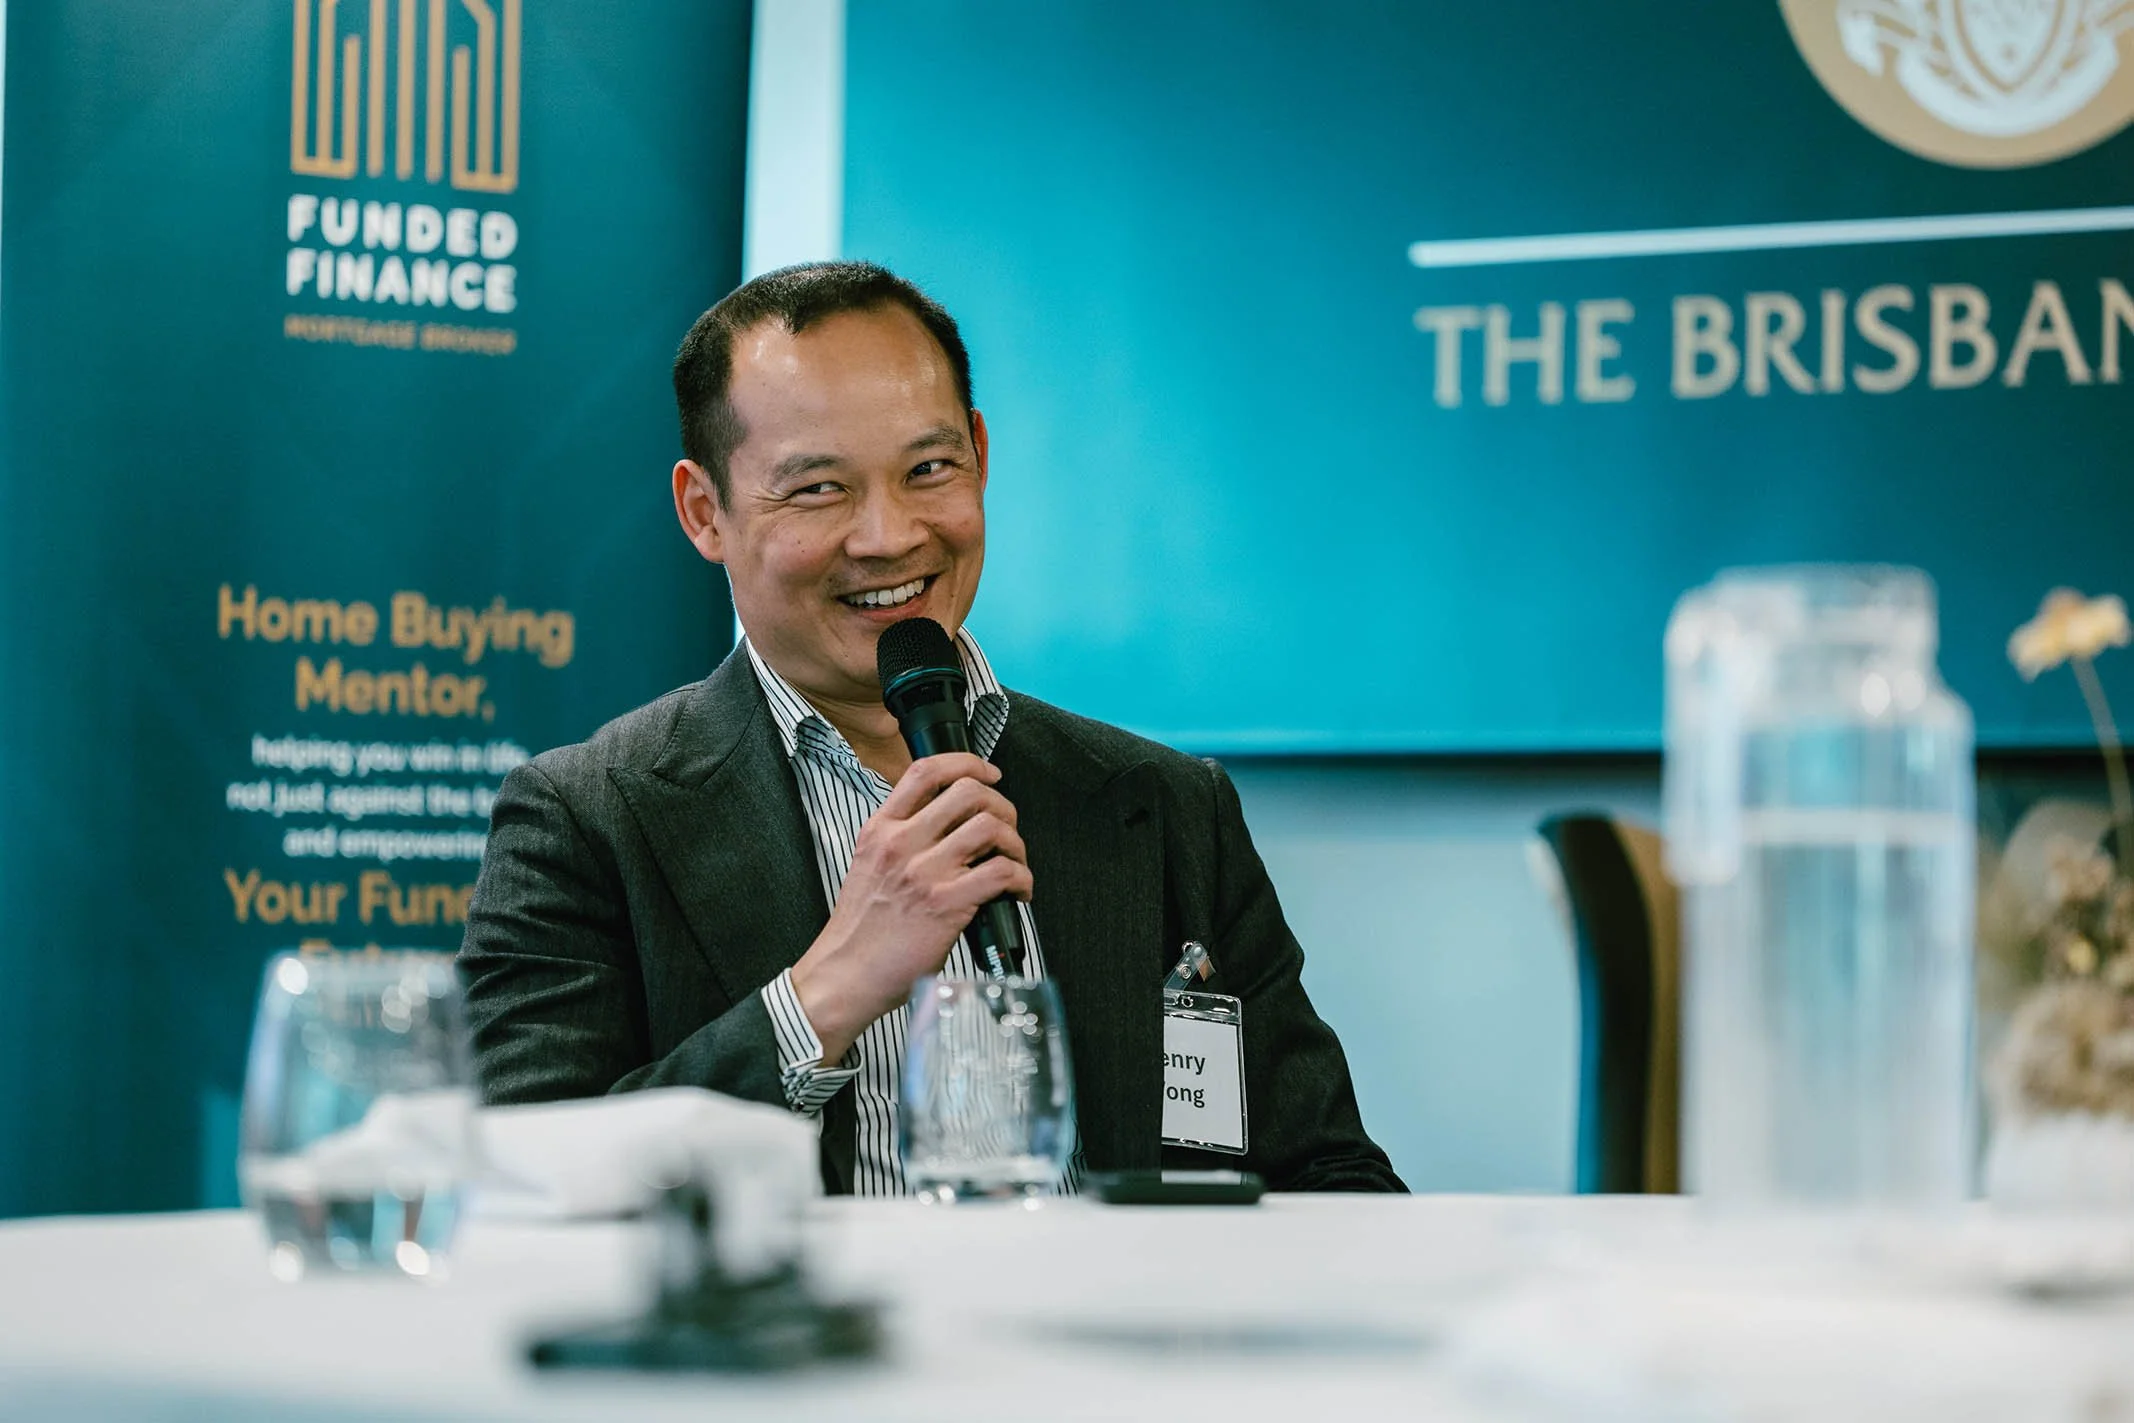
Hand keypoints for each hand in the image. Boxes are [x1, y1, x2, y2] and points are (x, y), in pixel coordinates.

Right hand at [789, 753, 1029, 1061]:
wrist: (845, 975)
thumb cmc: (860, 930)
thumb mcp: (868, 866)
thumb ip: (901, 840)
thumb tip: (950, 827)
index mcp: (880, 830)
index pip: (925, 771)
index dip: (967, 763)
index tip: (989, 773)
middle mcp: (901, 844)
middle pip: (968, 792)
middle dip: (1001, 805)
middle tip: (1007, 828)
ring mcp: (924, 872)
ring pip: (990, 826)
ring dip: (1015, 843)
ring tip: (1014, 861)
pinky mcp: (946, 904)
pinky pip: (1002, 871)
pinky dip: (1022, 878)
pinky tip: (1018, 890)